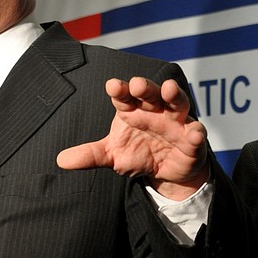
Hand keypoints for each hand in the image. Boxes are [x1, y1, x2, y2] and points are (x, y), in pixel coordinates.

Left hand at [57, 77, 208, 200]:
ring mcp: (176, 122)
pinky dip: (197, 132)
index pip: (124, 96)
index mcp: (133, 110)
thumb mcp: (113, 156)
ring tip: (169, 90)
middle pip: (151, 93)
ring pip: (178, 102)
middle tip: (137, 84)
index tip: (112, 86)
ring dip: (174, 95)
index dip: (120, 90)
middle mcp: (155, 110)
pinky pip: (197, 132)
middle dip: (145, 87)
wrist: (166, 172)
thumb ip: (90, 155)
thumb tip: (60, 160)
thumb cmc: (138, 153)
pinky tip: (194, 133)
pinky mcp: (193, 139)